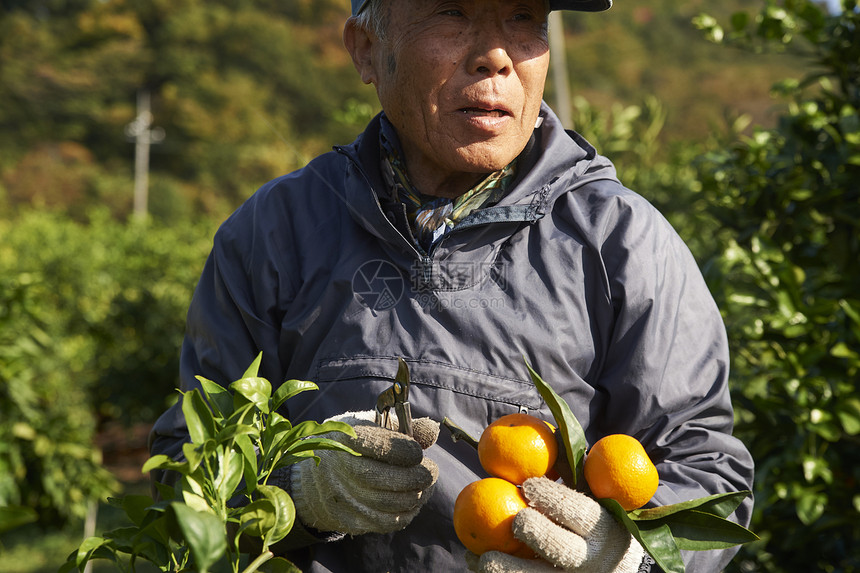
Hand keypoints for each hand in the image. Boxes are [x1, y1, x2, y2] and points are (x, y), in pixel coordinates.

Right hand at [290, 411, 438, 534]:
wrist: (316, 476)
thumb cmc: (354, 445)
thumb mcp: (371, 425)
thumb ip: (402, 427)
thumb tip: (431, 432)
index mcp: (345, 439)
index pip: (376, 445)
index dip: (404, 450)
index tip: (418, 452)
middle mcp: (339, 469)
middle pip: (383, 478)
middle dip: (416, 477)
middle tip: (432, 471)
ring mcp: (342, 497)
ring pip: (388, 504)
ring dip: (416, 496)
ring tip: (426, 485)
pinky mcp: (348, 520)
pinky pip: (384, 522)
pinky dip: (406, 514)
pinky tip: (414, 501)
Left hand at [470, 477, 646, 572]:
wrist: (614, 569)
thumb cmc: (593, 518)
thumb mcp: (595, 495)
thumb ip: (575, 470)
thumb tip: (549, 430)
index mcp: (604, 528)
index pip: (581, 514)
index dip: (555, 499)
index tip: (528, 484)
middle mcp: (591, 559)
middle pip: (564, 551)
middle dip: (540, 535)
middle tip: (516, 520)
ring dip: (510, 569)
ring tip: (483, 557)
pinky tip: (475, 561)